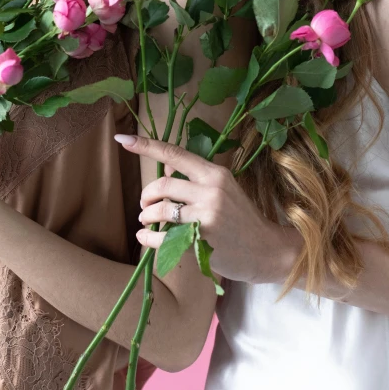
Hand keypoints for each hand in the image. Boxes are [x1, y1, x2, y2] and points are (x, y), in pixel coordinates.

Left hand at [116, 135, 301, 284]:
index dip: (146, 145)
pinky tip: (145, 237)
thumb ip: (195, 178)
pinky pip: (162, 237)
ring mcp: (207, 215)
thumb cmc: (241, 218)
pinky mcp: (202, 240)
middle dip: (146, 195)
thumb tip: (166, 169)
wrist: (266, 250)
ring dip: (146, 216)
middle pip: (162, 185)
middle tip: (144, 205)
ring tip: (146, 221)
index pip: (175, 154)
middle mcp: (211, 190)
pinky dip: (147, 237)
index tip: (122, 139)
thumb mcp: (223, 189)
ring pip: (160, 210)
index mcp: (214, 173)